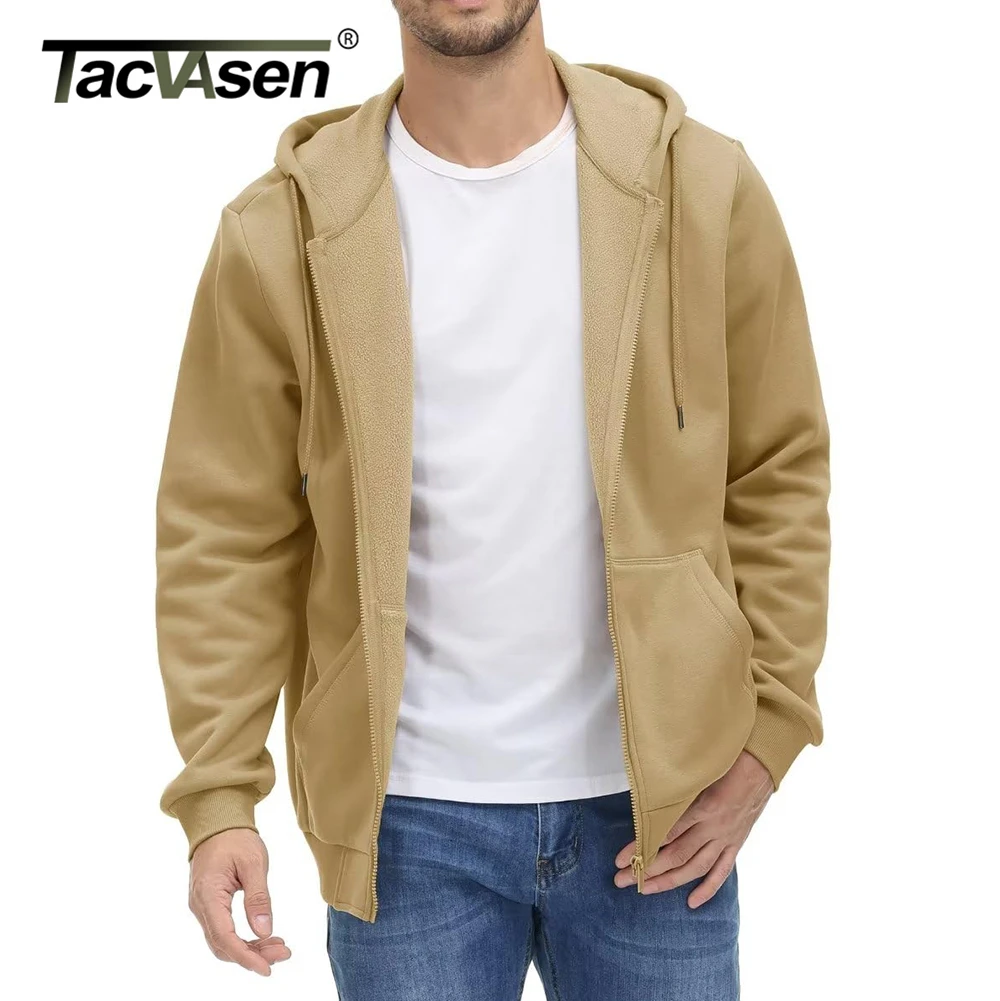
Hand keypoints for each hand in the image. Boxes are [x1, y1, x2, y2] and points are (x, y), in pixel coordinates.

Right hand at [188, 829, 290, 975]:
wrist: (218, 822)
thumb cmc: (235, 838)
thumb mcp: (253, 863)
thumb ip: (258, 898)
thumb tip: (264, 930)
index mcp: (208, 895)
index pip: (224, 937)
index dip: (245, 956)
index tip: (267, 968)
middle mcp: (200, 906)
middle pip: (223, 944)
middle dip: (253, 955)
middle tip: (283, 953)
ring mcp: (202, 907)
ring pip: (223, 941)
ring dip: (250, 949)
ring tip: (279, 947)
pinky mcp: (209, 905)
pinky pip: (223, 930)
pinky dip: (244, 938)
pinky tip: (265, 937)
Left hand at [614, 751, 773, 906]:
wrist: (762, 763)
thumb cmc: (727, 759)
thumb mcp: (699, 771)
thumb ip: (678, 790)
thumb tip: (650, 801)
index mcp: (704, 806)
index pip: (665, 834)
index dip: (641, 848)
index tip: (621, 859)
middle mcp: (714, 826)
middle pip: (677, 855)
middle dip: (648, 870)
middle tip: (622, 879)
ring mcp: (726, 837)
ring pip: (696, 867)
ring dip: (670, 881)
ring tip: (646, 890)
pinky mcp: (736, 843)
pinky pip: (722, 870)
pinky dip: (708, 888)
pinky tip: (692, 902)